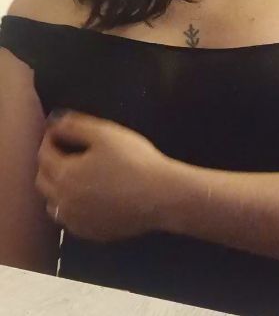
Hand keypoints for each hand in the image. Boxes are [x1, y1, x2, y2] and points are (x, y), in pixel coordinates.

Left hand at [35, 111, 173, 241]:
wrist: (160, 196)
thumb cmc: (133, 160)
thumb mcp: (105, 133)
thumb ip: (75, 125)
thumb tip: (54, 121)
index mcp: (64, 175)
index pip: (44, 154)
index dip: (50, 139)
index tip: (60, 130)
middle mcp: (64, 202)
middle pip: (43, 180)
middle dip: (48, 162)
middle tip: (65, 149)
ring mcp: (76, 221)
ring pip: (53, 203)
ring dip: (56, 187)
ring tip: (74, 174)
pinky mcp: (91, 233)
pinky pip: (70, 219)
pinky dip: (71, 206)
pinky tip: (87, 197)